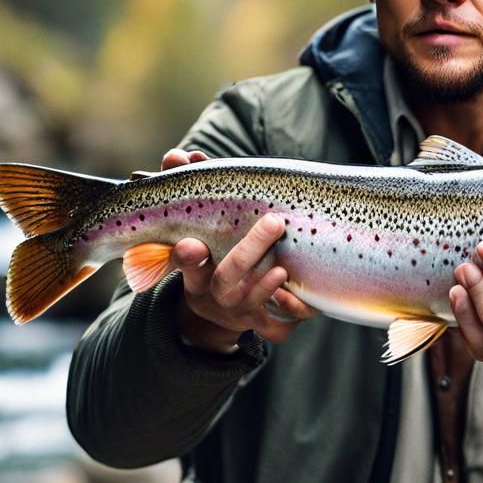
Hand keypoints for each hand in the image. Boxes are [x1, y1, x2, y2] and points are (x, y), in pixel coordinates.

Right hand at [161, 148, 317, 353]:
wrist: (220, 312)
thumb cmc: (213, 256)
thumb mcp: (196, 231)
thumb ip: (189, 191)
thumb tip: (179, 155)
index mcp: (196, 271)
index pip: (186, 263)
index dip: (188, 258)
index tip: (191, 244)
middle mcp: (216, 294)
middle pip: (227, 279)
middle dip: (248, 252)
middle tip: (273, 222)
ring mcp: (241, 313)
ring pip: (250, 304)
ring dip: (266, 286)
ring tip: (282, 268)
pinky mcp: (265, 326)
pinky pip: (279, 327)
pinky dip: (292, 314)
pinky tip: (303, 298)